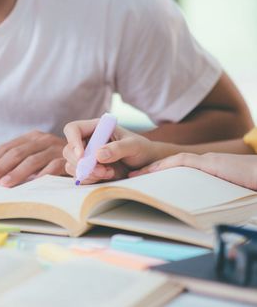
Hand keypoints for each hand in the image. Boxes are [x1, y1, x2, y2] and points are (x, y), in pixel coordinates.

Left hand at [0, 130, 66, 187]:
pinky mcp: (66, 160)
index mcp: (31, 137)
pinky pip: (52, 168)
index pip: (6, 148)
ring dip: (17, 173)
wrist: (85, 155)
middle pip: (16, 153)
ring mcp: (55, 149)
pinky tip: (31, 184)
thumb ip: (4, 158)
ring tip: (4, 184)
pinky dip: (41, 176)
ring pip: (32, 160)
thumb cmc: (51, 157)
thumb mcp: (27, 155)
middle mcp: (42, 140)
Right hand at [62, 119, 158, 183]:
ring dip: (88, 173)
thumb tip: (98, 155)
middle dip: (82, 163)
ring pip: (72, 165)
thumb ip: (117, 148)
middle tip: (101, 170)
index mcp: (95, 128)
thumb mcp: (134, 145)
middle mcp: (87, 141)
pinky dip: (90, 179)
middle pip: (69, 150)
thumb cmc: (141, 148)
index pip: (73, 129)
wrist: (146, 164)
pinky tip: (107, 176)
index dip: (72, 141)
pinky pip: (79, 176)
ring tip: (109, 173)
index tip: (81, 155)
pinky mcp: (88, 170)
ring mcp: (86, 156)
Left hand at [130, 153, 256, 189]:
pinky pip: (183, 162)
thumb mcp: (223, 192)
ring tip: (134, 176)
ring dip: (152, 169)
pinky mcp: (211, 163)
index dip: (157, 175)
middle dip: (149, 171)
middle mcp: (203, 163)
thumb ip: (206, 195)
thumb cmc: (249, 186)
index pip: (176, 171)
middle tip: (130, 178)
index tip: (140, 181)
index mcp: (206, 171)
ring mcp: (207, 162)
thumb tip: (194, 214)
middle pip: (170, 166)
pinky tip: (152, 170)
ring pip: (173, 164)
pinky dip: (166, 165)